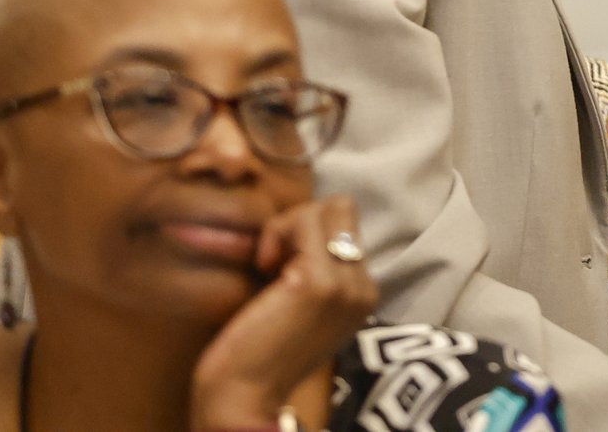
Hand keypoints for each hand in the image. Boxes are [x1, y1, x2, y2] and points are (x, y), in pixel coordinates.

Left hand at [191, 195, 376, 429]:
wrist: (243, 398)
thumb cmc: (259, 352)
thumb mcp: (302, 308)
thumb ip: (317, 271)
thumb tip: (302, 224)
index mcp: (364, 295)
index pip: (348, 226)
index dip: (308, 235)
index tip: (281, 268)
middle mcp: (365, 287)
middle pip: (344, 209)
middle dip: (302, 222)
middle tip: (275, 261)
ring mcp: (347, 285)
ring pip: (326, 208)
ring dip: (288, 226)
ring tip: (269, 266)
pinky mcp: (319, 281)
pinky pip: (304, 220)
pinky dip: (277, 232)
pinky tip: (263, 268)